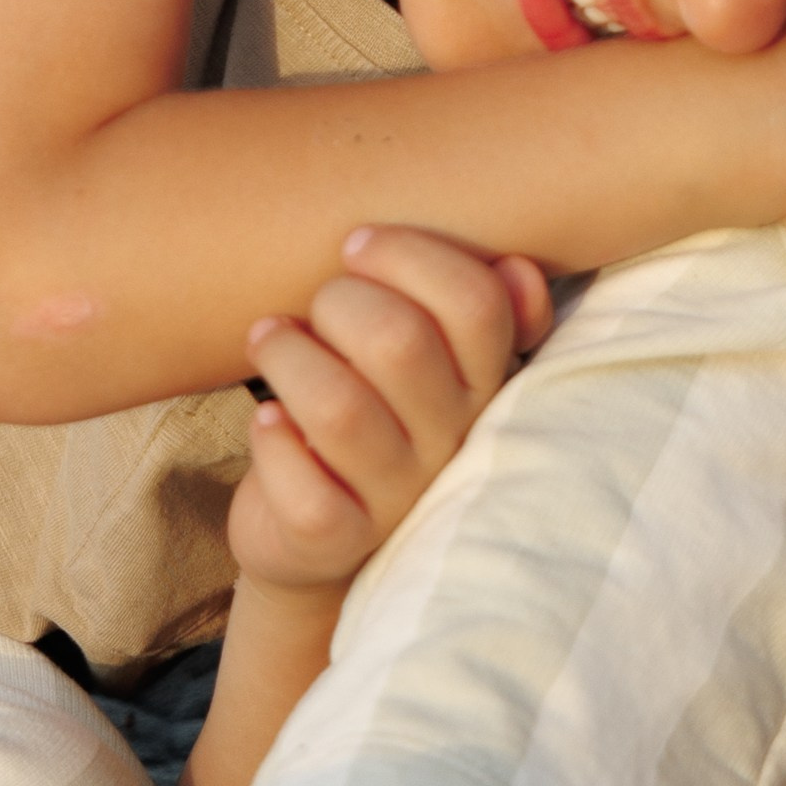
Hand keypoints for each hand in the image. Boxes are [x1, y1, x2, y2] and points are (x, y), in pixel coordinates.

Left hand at [230, 225, 551, 593]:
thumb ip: (458, 301)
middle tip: (314, 303)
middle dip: (340, 300)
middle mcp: (450, 438)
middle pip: (401, 343)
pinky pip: (306, 491)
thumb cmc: (365, 402)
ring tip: (268, 340)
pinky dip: (273, 441)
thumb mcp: (420, 351)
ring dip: (288, 357)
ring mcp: (396, 496)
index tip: (356, 245)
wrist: (316, 530)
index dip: (411, 256)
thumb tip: (517, 268)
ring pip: (341, 410)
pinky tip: (268, 419)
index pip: (477, 304)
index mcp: (482, 379)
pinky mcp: (336, 540)